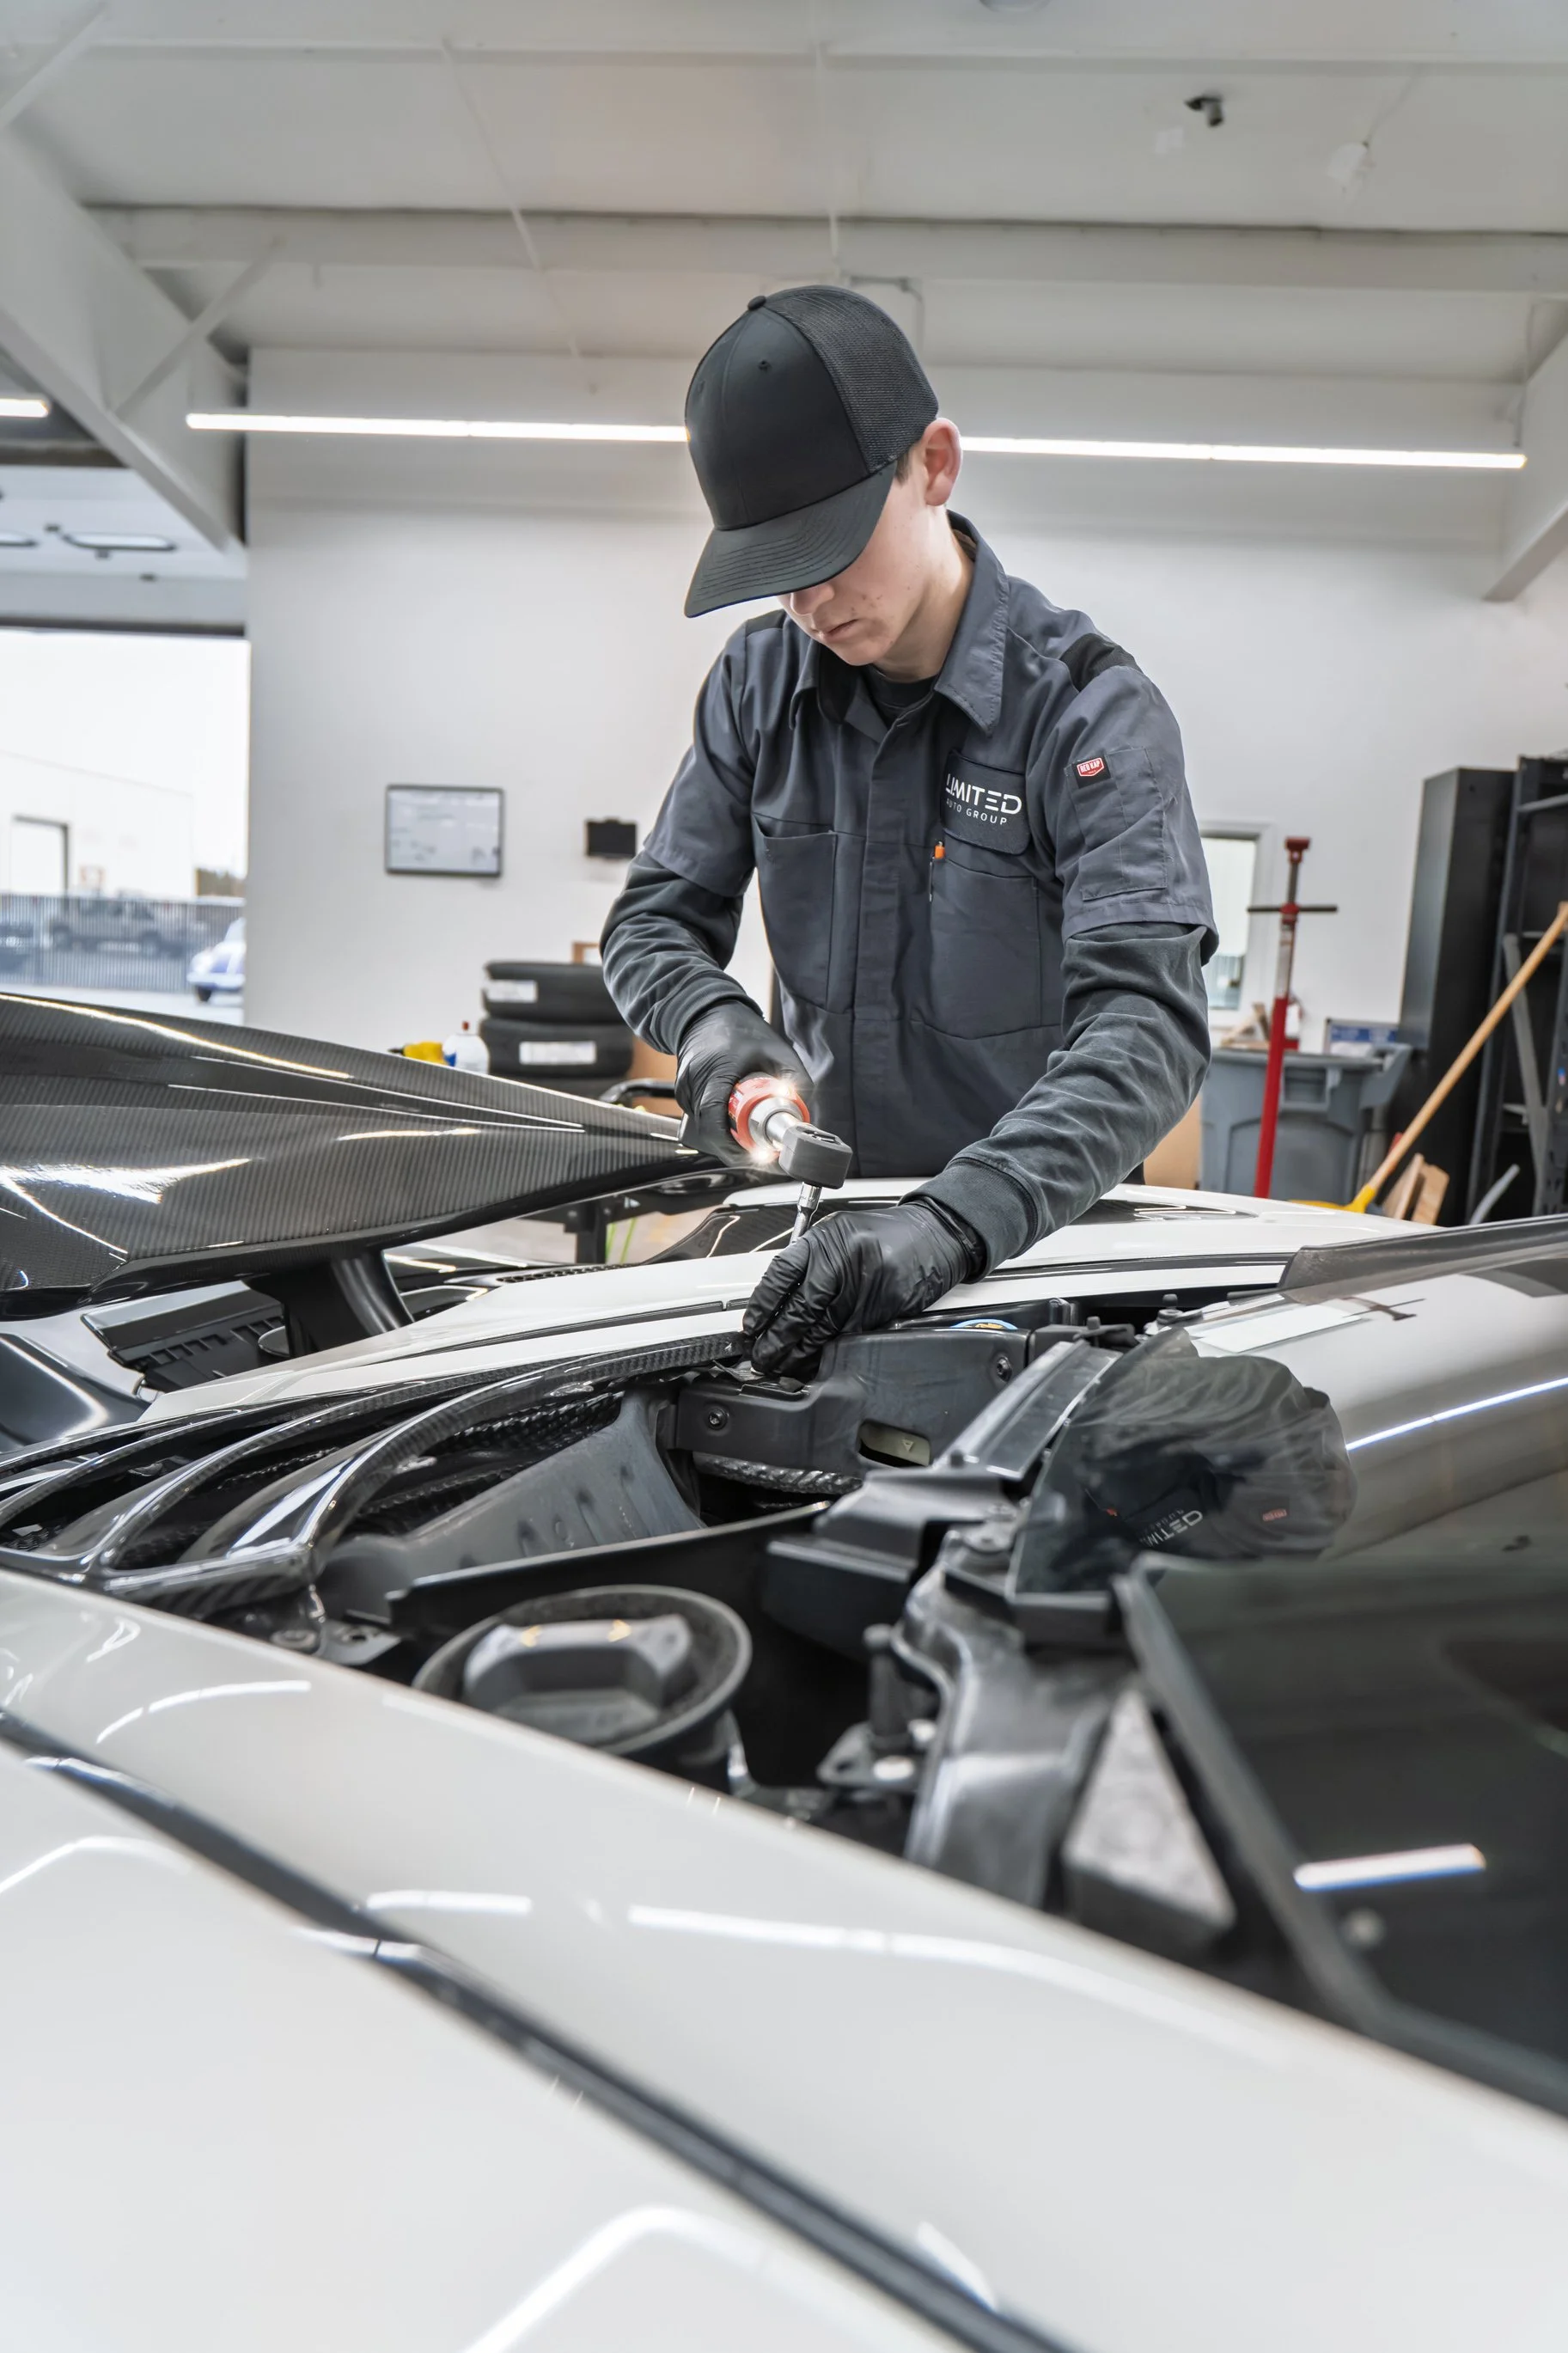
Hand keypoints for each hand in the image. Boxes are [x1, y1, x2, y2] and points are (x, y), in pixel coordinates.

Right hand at [675, 1000, 812, 1166]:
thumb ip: (795, 1078)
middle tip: (758, 1150)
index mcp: (715, 1071)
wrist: (707, 1009)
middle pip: (707, 1131)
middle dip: (732, 1147)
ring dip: (723, 1137)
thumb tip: (804, 1108)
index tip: (755, 1154)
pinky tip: (731, 1119)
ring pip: (700, 1128)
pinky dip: (714, 1125)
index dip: (732, 1145)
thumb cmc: (738, 1026)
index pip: (714, 1121)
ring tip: (747, 1133)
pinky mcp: (681, 1090)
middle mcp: (694, 1081)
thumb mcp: (776, 1049)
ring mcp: (684, 1087)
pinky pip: (696, 1118)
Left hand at [744, 1200, 984, 1375]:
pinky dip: (831, 1352)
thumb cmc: (887, 1234)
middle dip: (778, 1338)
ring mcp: (866, 1283)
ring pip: (824, 1328)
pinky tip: (817, 1362)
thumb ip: (812, 1261)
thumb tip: (779, 1300)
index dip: (762, 1304)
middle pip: (800, 1308)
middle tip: (763, 1356)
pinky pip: (850, 1335)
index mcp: (825, 1238)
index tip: (751, 1326)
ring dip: (801, 1352)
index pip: (782, 1274)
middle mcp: (843, 1259)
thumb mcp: (841, 1234)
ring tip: (784, 1366)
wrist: (935, 1233)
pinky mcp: (885, 1304)